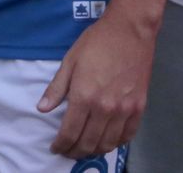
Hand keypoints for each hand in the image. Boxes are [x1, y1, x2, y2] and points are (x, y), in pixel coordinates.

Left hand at [37, 13, 155, 158]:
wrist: (130, 31)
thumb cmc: (96, 42)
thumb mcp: (70, 61)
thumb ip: (56, 88)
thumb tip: (42, 108)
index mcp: (84, 96)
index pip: (70, 132)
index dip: (61, 145)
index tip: (55, 148)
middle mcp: (104, 108)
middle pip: (88, 142)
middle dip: (75, 151)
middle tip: (68, 151)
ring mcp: (124, 110)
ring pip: (108, 143)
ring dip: (94, 151)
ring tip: (85, 149)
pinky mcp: (140, 107)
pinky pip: (127, 135)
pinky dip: (116, 143)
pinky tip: (107, 141)